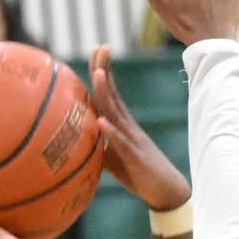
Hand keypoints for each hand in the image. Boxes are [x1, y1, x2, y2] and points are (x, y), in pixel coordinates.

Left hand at [88, 43, 190, 212]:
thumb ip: (96, 145)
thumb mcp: (111, 157)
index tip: (95, 50)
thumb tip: (73, 141)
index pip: (109, 93)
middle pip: (112, 94)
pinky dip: (111, 132)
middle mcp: (127, 126)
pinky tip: (102, 122)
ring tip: (99, 73)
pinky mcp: (135, 157)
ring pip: (117, 113)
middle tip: (100, 46)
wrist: (165, 192)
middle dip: (105, 70)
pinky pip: (121, 143)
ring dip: (107, 93)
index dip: (102, 72)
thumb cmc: (137, 173)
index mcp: (121, 124)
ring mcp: (132, 139)